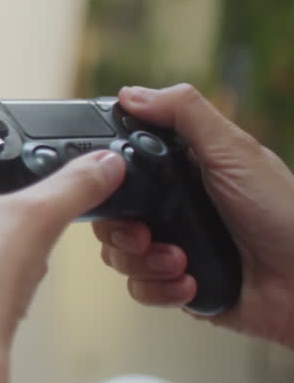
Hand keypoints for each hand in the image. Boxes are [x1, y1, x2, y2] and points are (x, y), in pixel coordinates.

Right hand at [93, 84, 293, 347]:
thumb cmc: (285, 214)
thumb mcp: (234, 151)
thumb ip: (184, 113)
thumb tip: (130, 92)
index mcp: (180, 172)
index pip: (121, 170)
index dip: (107, 179)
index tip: (110, 187)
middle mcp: (172, 208)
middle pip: (109, 214)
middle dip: (121, 230)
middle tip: (145, 234)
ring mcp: (173, 247)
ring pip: (118, 254)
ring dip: (144, 262)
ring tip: (179, 261)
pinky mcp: (177, 286)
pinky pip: (140, 289)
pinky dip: (159, 289)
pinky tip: (189, 282)